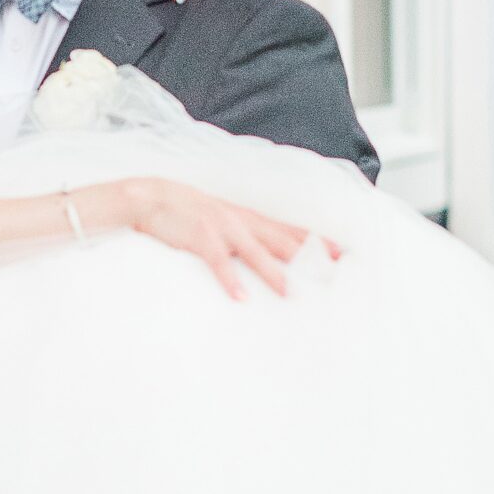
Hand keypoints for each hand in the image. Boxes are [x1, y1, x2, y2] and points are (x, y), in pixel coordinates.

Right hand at [80, 178, 337, 299]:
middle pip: (281, 239)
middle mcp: (241, 219)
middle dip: (308, 254)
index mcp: (248, 216)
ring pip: (254, 251)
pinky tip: (240, 297)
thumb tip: (263, 253)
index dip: (315, 240)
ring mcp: (222, 226)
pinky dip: (229, 279)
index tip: (341, 252)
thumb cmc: (188, 212)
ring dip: (273, 272)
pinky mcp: (200, 237)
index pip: (289, 229)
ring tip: (290, 293)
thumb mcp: (223, 219)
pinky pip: (218, 261)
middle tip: (332, 270)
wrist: (153, 196)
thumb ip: (244, 233)